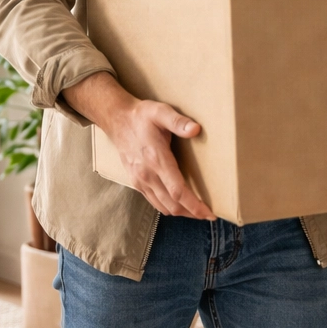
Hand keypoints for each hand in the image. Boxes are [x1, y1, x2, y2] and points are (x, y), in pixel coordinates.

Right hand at [63, 72, 212, 219]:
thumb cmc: (141, 116)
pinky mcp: (136, 182)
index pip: (178, 191)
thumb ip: (178, 121)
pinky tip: (178, 204)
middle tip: (209, 215)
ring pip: (163, 207)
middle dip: (192, 213)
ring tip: (196, 212)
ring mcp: (140, 180)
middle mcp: (147, 174)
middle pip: (173, 205)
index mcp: (156, 159)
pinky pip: (154, 202)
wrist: (117, 120)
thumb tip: (195, 129)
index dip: (195, 205)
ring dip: (181, 213)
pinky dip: (168, 207)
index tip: (209, 213)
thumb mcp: (160, 112)